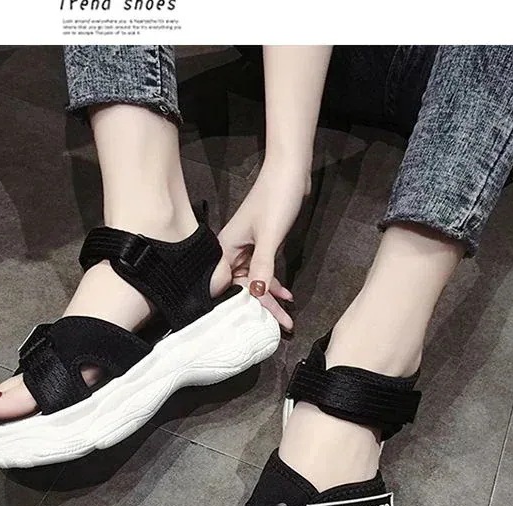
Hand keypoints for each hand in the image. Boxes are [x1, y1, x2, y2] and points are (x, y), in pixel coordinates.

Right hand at [218, 159, 310, 331]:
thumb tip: (256, 294)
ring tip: (287, 317)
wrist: (290, 172)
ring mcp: (247, 249)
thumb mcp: (270, 236)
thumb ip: (263, 266)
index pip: (222, 286)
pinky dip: (274, 284)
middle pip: (241, 288)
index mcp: (225, 248)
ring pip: (254, 282)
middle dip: (259, 307)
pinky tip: (287, 295)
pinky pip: (263, 272)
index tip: (245, 326)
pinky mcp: (261, 246)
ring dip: (270, 299)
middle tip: (280, 325)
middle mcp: (232, 251)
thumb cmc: (276, 198)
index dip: (233, 306)